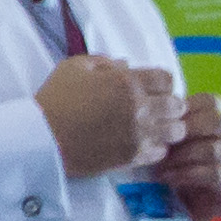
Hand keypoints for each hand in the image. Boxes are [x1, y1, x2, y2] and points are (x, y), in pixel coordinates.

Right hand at [38, 55, 182, 180]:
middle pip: (177, 106)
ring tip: (154, 128)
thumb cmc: (56, 98)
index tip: (152, 88)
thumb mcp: (75, 67)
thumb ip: (105, 62)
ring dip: (168, 127)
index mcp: (126, 82)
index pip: (167, 79)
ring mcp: (139, 135)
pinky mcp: (135, 157)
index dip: (161, 82)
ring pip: (176, 132)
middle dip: (169, 105)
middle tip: (157, 108)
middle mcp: (139, 108)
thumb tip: (127, 66)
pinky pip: (162, 152)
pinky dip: (157, 147)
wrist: (43, 137)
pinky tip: (142, 142)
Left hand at [157, 92, 220, 220]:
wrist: (204, 216)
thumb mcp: (182, 148)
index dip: (184, 107)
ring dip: (181, 155)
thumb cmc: (191, 178)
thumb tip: (153, 109)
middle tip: (160, 140)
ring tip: (160, 164)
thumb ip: (177, 129)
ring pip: (215, 148)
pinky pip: (215, 174)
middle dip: (184, 129)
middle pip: (218, 120)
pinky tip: (168, 178)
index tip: (162, 120)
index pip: (212, 102)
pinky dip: (187, 174)